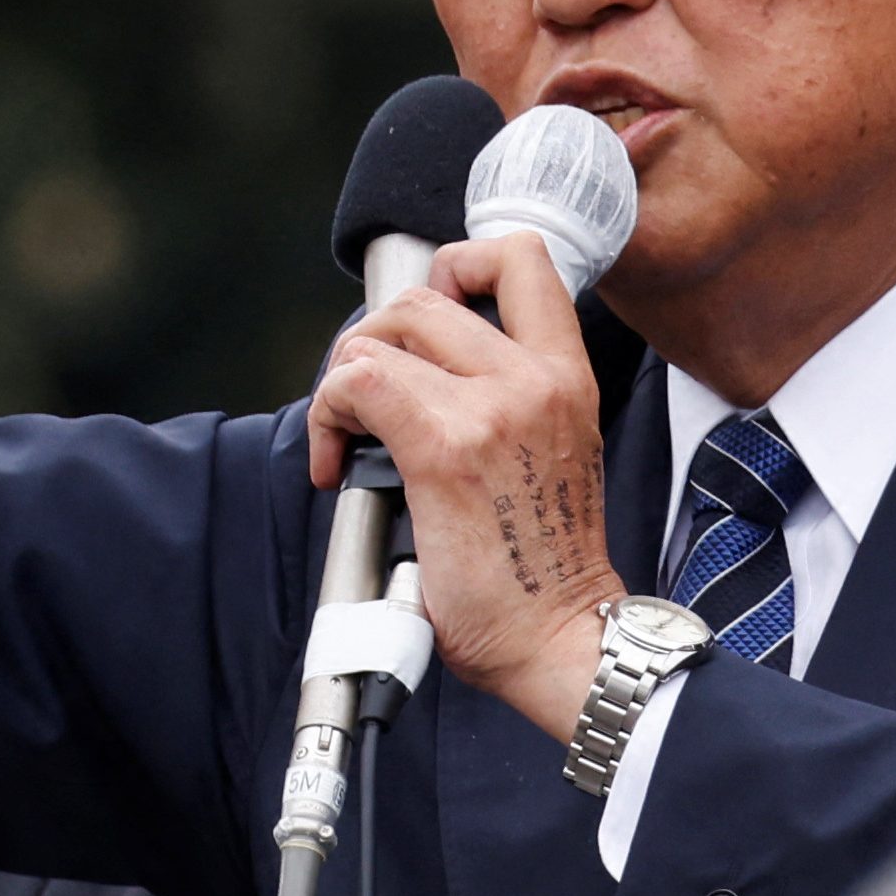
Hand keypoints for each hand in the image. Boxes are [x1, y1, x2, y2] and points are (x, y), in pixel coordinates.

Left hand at [306, 237, 626, 742]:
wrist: (560, 638)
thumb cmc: (545, 571)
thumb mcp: (554, 456)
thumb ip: (507, 404)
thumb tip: (423, 377)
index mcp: (567, 377)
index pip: (521, 258)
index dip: (460, 263)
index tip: (430, 316)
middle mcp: (533, 380)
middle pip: (425, 294)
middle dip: (375, 339)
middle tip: (367, 401)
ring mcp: (489, 410)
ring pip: (380, 336)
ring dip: (343, 384)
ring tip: (349, 439)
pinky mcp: (442, 449)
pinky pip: (357, 387)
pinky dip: (329, 420)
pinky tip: (337, 468)